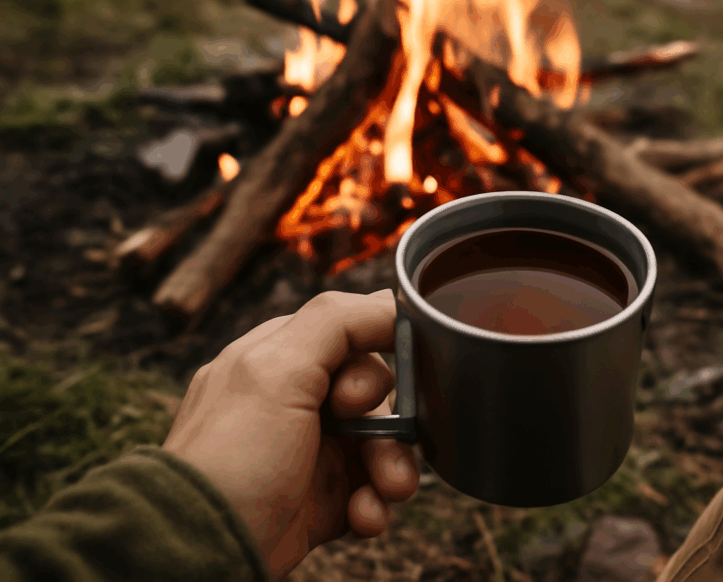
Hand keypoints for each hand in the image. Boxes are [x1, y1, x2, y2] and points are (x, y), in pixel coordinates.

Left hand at [162, 290, 418, 578]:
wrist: (199, 551)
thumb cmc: (231, 460)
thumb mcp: (277, 371)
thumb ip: (335, 322)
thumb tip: (391, 302)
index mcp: (279, 357)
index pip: (353, 330)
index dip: (381, 350)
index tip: (389, 373)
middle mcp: (296, 398)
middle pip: (376, 390)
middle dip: (392, 419)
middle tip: (374, 440)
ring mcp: (310, 449)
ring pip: (381, 442)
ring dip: (392, 466)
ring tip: (386, 490)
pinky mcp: (321, 498)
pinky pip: (369, 489)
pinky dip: (374, 502)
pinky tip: (364, 515)